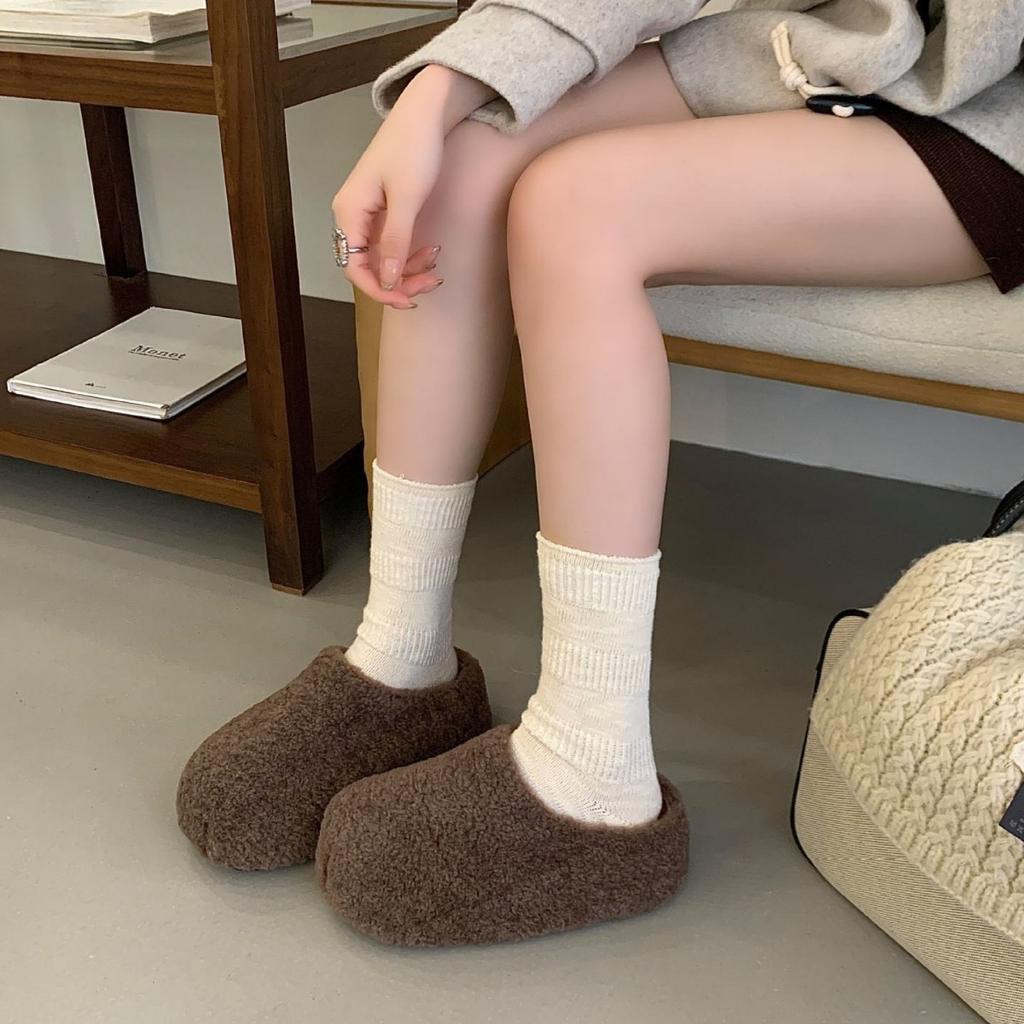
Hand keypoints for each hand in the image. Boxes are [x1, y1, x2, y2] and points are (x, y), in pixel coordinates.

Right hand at [331, 65, 497, 307]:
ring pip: (381, 259)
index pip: (353, 267)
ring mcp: (367, 214)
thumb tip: (386, 280)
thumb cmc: (414, 148)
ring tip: (435, 266)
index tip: (407, 300)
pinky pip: (391, 245)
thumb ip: (395, 242)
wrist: (425, 113)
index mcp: (349, 212)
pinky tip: (431, 252)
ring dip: (408, 270)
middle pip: (367, 267)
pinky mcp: (382, 211)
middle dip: (399, 281)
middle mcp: (351, 215)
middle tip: (430, 283)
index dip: (379, 290)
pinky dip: (410, 254)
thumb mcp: (407, 200)